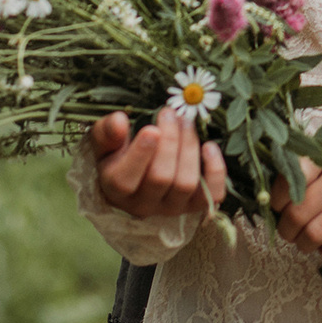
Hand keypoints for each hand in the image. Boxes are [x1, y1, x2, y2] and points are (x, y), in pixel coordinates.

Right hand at [93, 106, 226, 220]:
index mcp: (115, 189)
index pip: (124, 181)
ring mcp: (171, 207)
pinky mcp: (195, 205)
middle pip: (160, 178)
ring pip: (185, 184)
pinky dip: (215, 171)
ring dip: (189, 148)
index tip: (151, 129)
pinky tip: (210, 146)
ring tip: (186, 122)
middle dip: (170, 141)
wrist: (138, 175)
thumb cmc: (119, 154)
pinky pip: (212, 195)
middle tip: (171, 114)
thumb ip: (107, 131)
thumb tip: (119, 120)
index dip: (140, 156)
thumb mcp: (106, 142)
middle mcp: (143, 204)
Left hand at [271, 136, 321, 263]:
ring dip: (304, 245)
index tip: (279, 209)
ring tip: (306, 242)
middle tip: (290, 232)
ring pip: (318, 233)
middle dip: (287, 229)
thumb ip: (308, 168)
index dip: (277, 200)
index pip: (290, 177)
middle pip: (299, 211)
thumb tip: (269, 199)